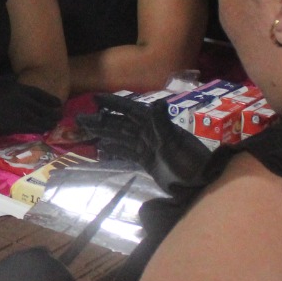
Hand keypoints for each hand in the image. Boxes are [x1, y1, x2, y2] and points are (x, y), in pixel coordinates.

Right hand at [0, 76, 62, 136]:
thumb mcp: (0, 85)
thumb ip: (14, 87)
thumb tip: (23, 88)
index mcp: (19, 88)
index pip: (43, 96)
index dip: (53, 102)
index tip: (58, 105)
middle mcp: (23, 101)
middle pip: (46, 110)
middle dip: (55, 114)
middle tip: (59, 117)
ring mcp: (19, 115)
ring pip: (42, 121)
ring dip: (49, 123)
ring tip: (53, 125)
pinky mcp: (13, 127)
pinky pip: (32, 130)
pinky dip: (39, 130)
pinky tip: (42, 130)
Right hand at [85, 97, 210, 192]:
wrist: (201, 182)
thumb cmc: (190, 162)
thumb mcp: (177, 142)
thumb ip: (164, 123)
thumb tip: (157, 102)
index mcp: (154, 125)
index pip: (130, 111)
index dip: (113, 104)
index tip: (94, 99)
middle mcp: (149, 133)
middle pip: (120, 124)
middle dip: (101, 120)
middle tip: (79, 119)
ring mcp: (148, 146)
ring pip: (121, 137)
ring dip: (104, 132)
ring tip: (85, 130)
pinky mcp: (148, 161)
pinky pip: (128, 152)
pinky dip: (115, 149)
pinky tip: (103, 148)